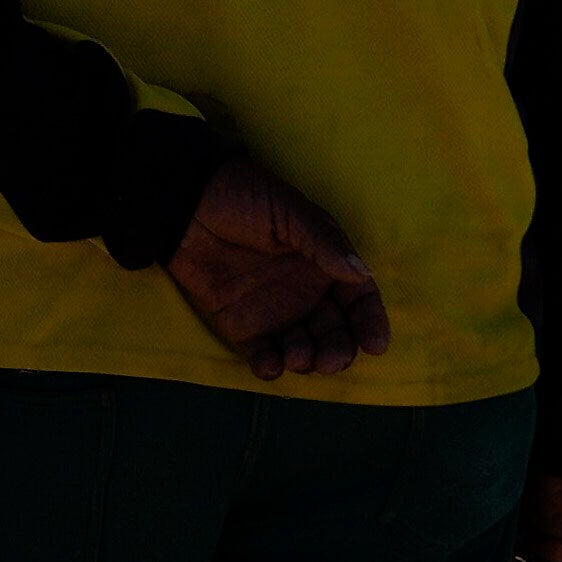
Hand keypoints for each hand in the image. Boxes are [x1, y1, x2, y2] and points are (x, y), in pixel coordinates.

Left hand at [167, 156, 388, 381]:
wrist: (185, 203)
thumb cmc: (244, 196)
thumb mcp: (289, 211)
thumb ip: (323, 243)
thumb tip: (361, 273)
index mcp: (324, 263)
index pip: (358, 299)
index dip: (370, 323)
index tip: (375, 345)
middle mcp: (305, 292)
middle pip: (335, 332)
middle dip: (338, 351)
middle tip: (330, 360)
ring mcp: (275, 311)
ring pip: (303, 348)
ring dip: (306, 360)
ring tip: (298, 357)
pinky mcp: (242, 325)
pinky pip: (263, 353)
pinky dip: (270, 365)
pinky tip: (270, 364)